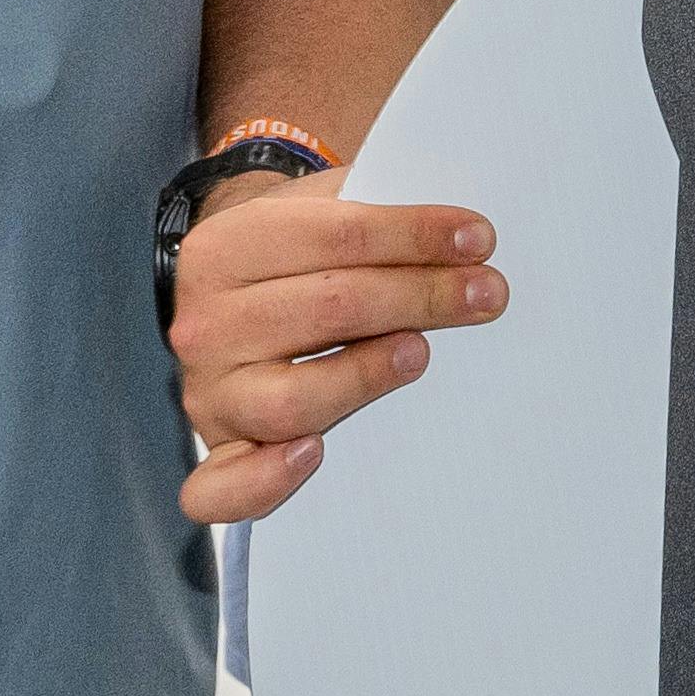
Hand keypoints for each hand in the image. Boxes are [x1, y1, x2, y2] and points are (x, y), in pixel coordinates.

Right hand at [170, 181, 505, 521]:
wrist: (219, 293)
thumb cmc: (290, 254)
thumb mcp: (312, 209)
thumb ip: (371, 212)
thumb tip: (462, 232)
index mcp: (227, 247)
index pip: (338, 236)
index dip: (416, 236)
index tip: (478, 240)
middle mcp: (207, 323)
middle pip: (328, 310)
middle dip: (422, 297)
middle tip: (486, 294)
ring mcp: (209, 393)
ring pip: (292, 399)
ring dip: (367, 376)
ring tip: (421, 355)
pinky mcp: (218, 449)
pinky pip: (223, 486)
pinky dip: (265, 479)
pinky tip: (314, 454)